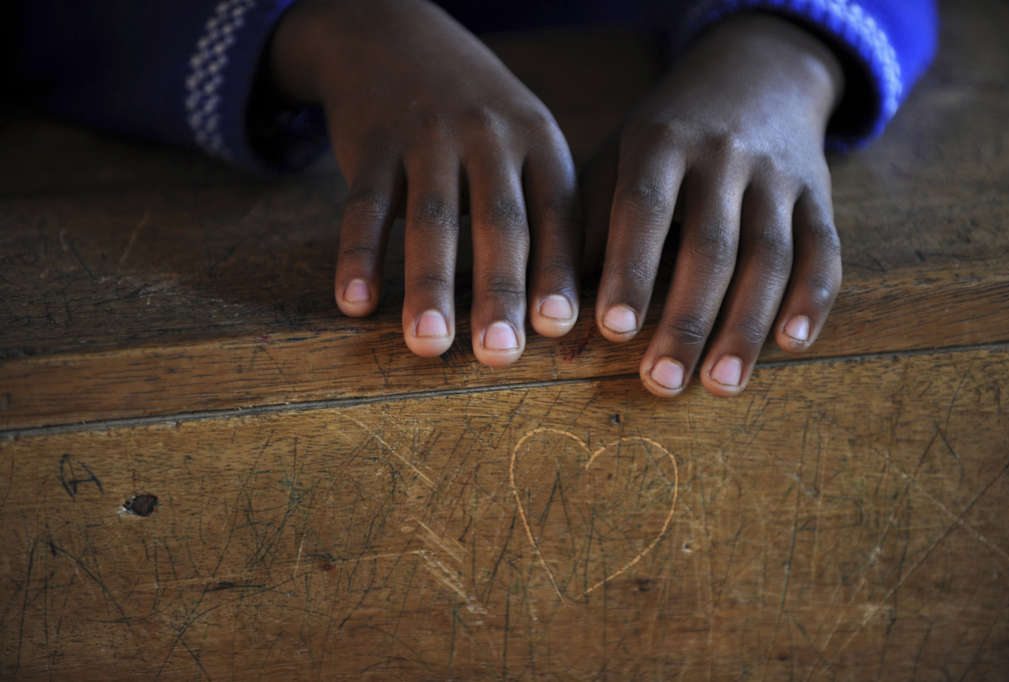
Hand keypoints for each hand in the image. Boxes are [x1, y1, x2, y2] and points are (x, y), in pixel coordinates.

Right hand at [268, 0, 579, 364]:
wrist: (393, 34)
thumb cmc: (476, 113)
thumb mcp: (524, 136)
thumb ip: (544, 205)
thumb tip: (566, 309)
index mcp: (539, 141)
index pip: (557, 214)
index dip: (558, 271)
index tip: (560, 328)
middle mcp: (489, 136)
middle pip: (499, 223)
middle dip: (500, 291)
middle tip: (499, 354)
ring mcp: (427, 136)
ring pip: (431, 220)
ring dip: (430, 286)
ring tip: (429, 346)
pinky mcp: (371, 143)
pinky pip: (363, 206)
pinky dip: (358, 256)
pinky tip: (354, 303)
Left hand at [582, 13, 844, 396]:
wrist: (755, 72)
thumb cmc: (663, 138)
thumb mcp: (616, 159)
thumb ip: (587, 230)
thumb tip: (555, 319)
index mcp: (660, 141)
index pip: (644, 210)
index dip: (631, 271)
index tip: (614, 331)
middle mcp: (724, 154)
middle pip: (711, 246)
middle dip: (686, 321)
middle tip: (661, 382)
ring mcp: (778, 175)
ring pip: (769, 257)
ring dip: (746, 326)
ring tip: (720, 386)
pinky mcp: (819, 194)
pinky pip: (823, 250)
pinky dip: (811, 298)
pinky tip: (791, 343)